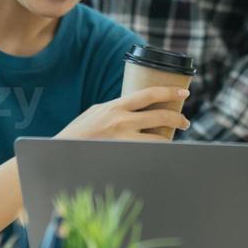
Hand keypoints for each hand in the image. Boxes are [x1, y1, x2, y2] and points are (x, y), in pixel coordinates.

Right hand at [56, 87, 190, 141]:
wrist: (62, 152)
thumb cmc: (79, 131)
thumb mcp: (97, 111)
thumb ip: (117, 108)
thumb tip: (138, 107)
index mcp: (116, 106)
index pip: (149, 94)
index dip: (169, 92)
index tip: (184, 93)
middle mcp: (122, 121)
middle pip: (161, 116)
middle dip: (178, 119)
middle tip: (185, 122)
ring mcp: (123, 140)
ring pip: (159, 139)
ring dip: (171, 139)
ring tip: (174, 139)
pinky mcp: (123, 155)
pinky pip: (148, 154)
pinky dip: (157, 153)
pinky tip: (163, 154)